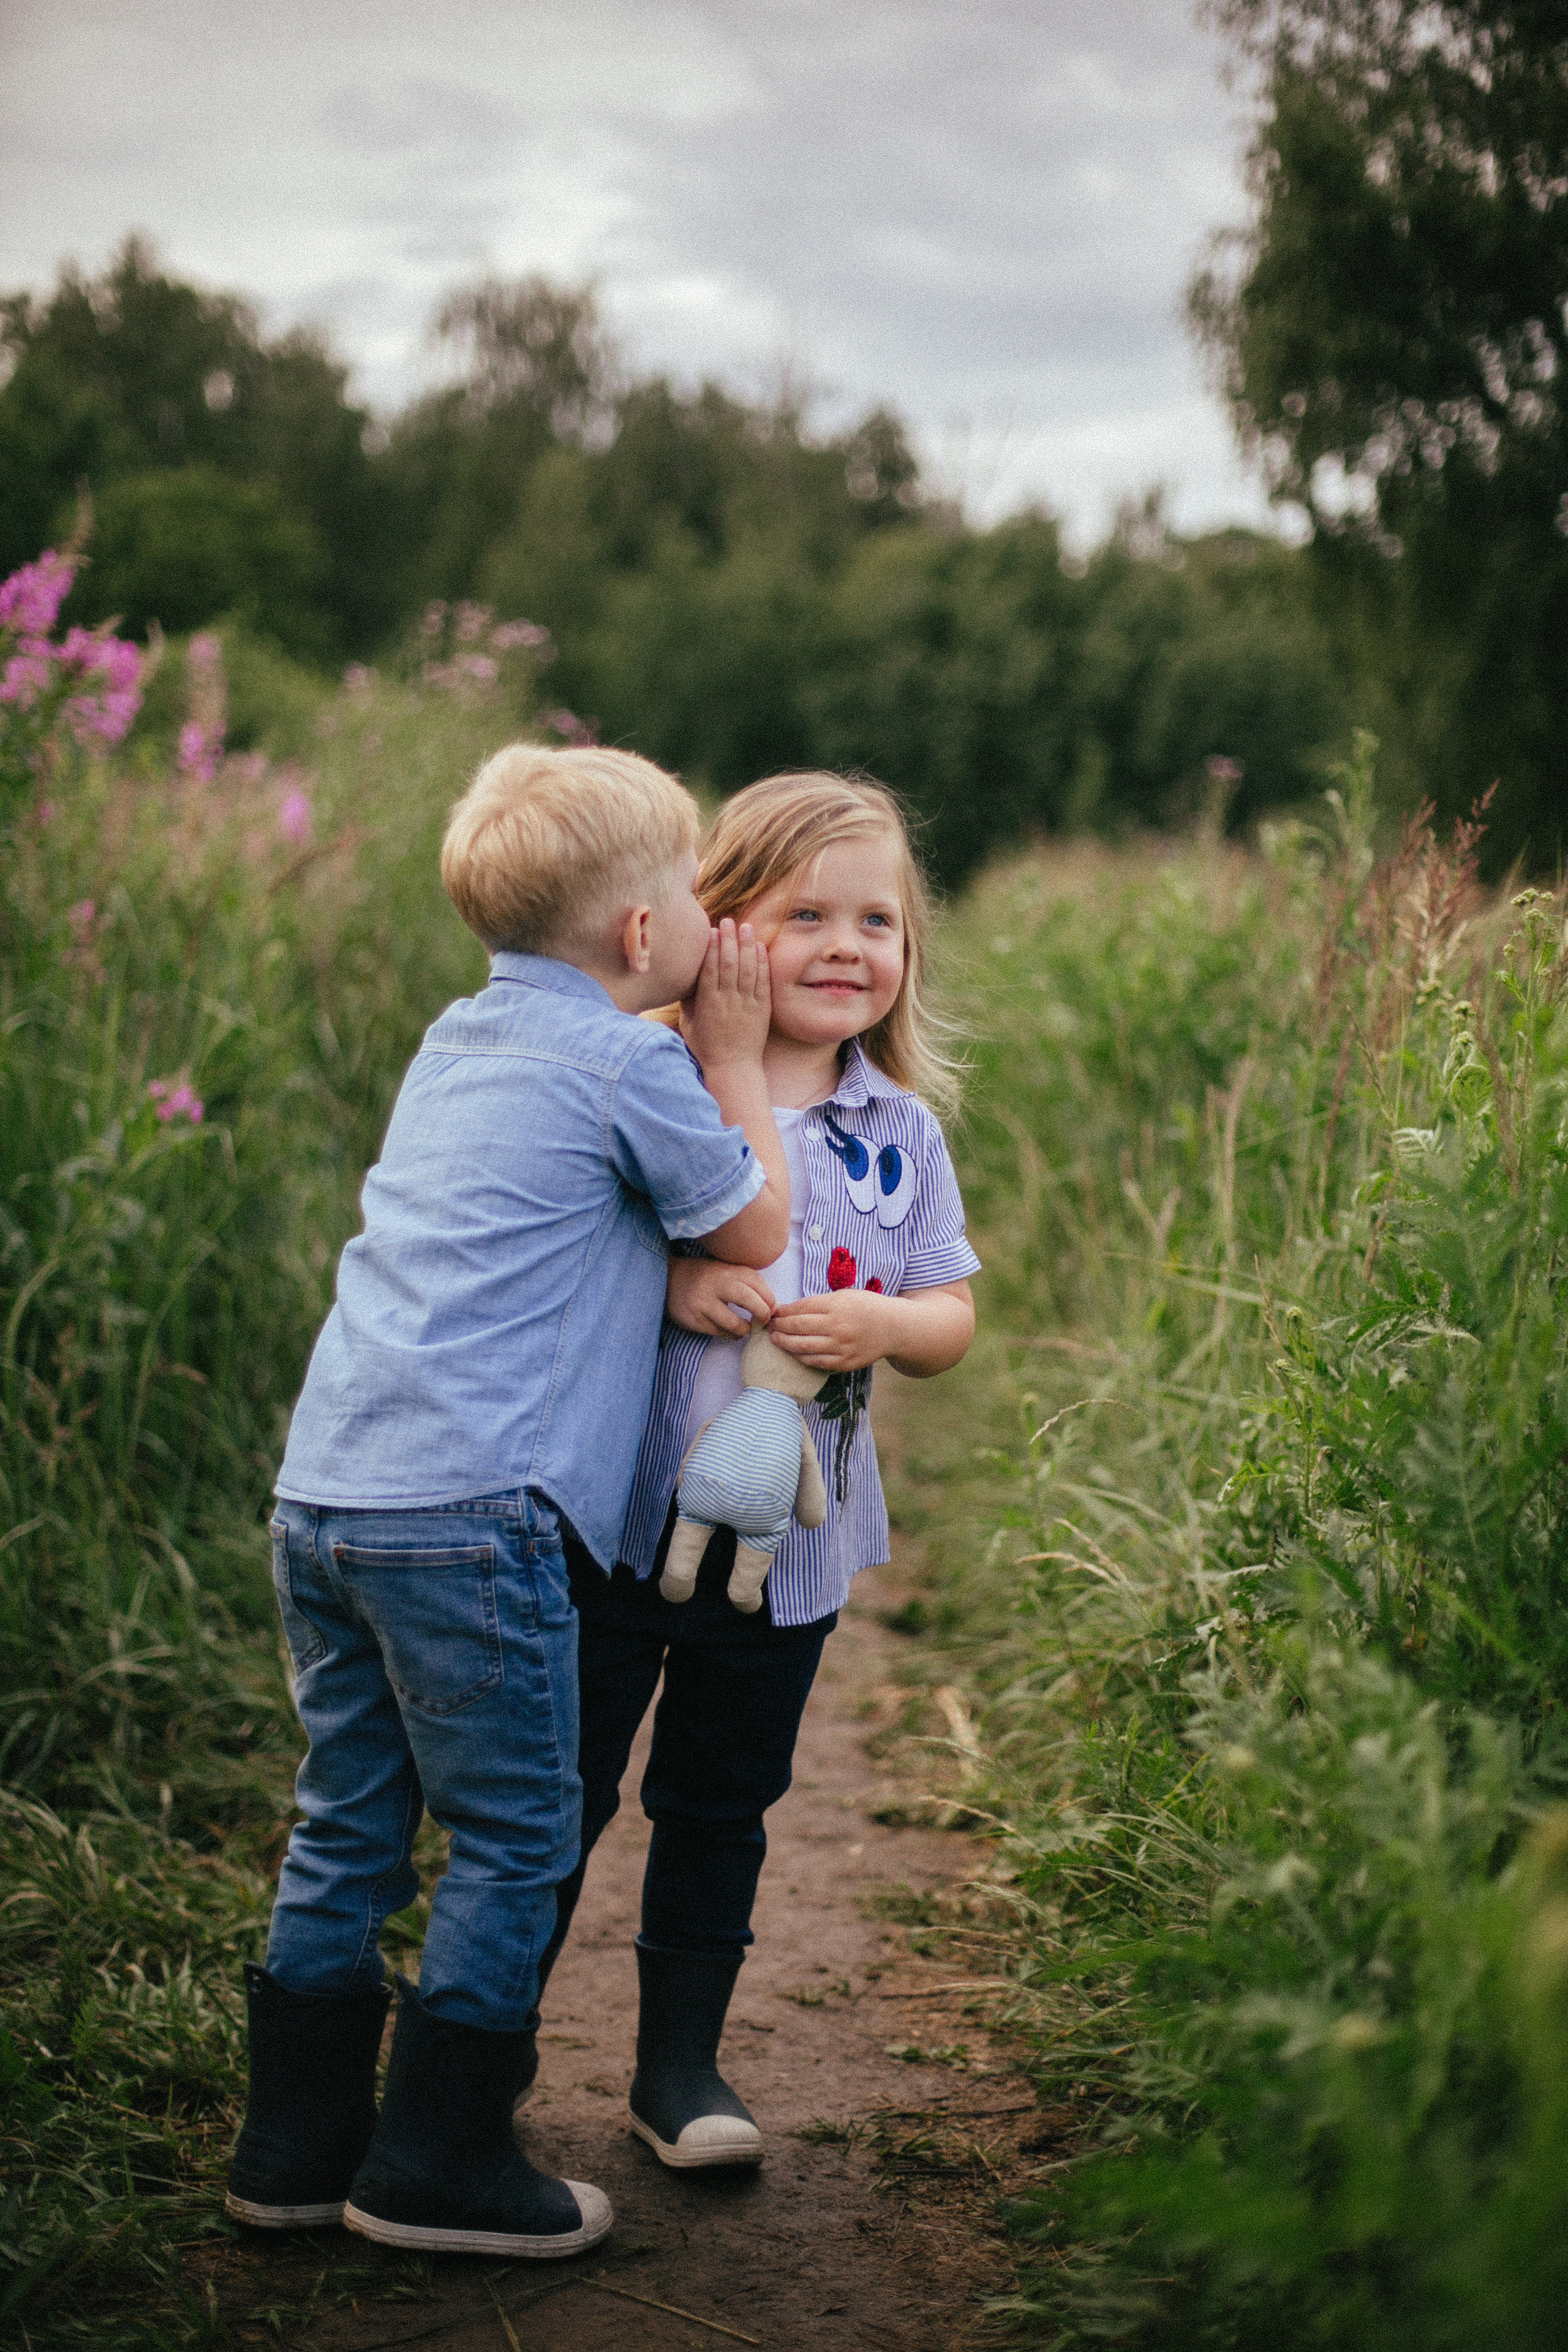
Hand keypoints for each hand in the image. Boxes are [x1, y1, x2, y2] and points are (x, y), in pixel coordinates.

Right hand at [667, 1256, 776, 1337]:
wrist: (669, 1278)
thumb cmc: (706, 1277)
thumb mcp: (726, 1270)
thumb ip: (746, 1282)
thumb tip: (773, 1305)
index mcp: (727, 1270)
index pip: (757, 1283)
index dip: (769, 1298)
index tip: (772, 1307)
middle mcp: (715, 1284)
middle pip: (749, 1300)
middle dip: (762, 1313)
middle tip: (764, 1320)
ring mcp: (703, 1303)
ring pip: (734, 1323)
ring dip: (745, 1329)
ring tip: (746, 1328)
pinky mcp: (694, 1319)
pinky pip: (719, 1332)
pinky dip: (730, 1335)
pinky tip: (731, 1331)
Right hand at [681, 918, 770, 1078]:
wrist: (733, 1068)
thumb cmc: (706, 1046)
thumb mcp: (689, 1023)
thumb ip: (688, 998)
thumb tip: (687, 974)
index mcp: (708, 1004)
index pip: (710, 970)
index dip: (712, 948)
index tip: (712, 930)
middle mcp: (728, 1002)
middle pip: (730, 964)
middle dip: (729, 940)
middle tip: (729, 921)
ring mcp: (747, 1005)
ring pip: (748, 970)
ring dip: (747, 946)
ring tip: (747, 927)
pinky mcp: (762, 1010)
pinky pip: (763, 983)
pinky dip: (762, 964)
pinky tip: (760, 948)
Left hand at [766, 1287, 896, 1372]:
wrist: (894, 1328)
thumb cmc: (866, 1307)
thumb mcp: (844, 1296)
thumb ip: (818, 1302)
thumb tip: (788, 1310)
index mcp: (837, 1305)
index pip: (800, 1308)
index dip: (783, 1311)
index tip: (773, 1312)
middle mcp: (838, 1326)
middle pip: (798, 1327)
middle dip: (779, 1326)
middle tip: (769, 1325)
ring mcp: (842, 1347)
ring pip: (803, 1347)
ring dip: (785, 1343)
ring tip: (775, 1339)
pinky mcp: (845, 1363)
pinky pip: (816, 1362)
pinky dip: (802, 1357)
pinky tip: (794, 1352)